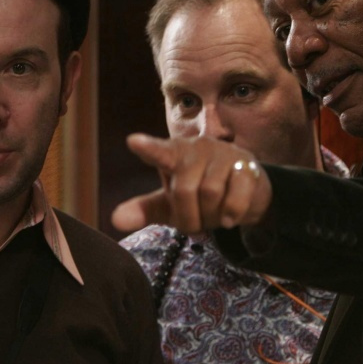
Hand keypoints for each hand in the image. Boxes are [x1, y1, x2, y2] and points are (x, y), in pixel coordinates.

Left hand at [111, 134, 272, 232]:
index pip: (159, 151)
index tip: (133, 142)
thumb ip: (143, 210)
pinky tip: (230, 217)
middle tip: (197, 222)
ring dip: (211, 216)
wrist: (245, 194)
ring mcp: (224, 153)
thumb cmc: (200, 195)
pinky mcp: (247, 165)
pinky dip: (232, 214)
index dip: (148, 148)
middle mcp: (198, 147)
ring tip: (214, 215)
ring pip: (210, 193)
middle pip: (184, 190)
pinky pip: (236, 197)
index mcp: (174, 153)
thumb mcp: (170, 205)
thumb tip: (115, 220)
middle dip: (189, 216)